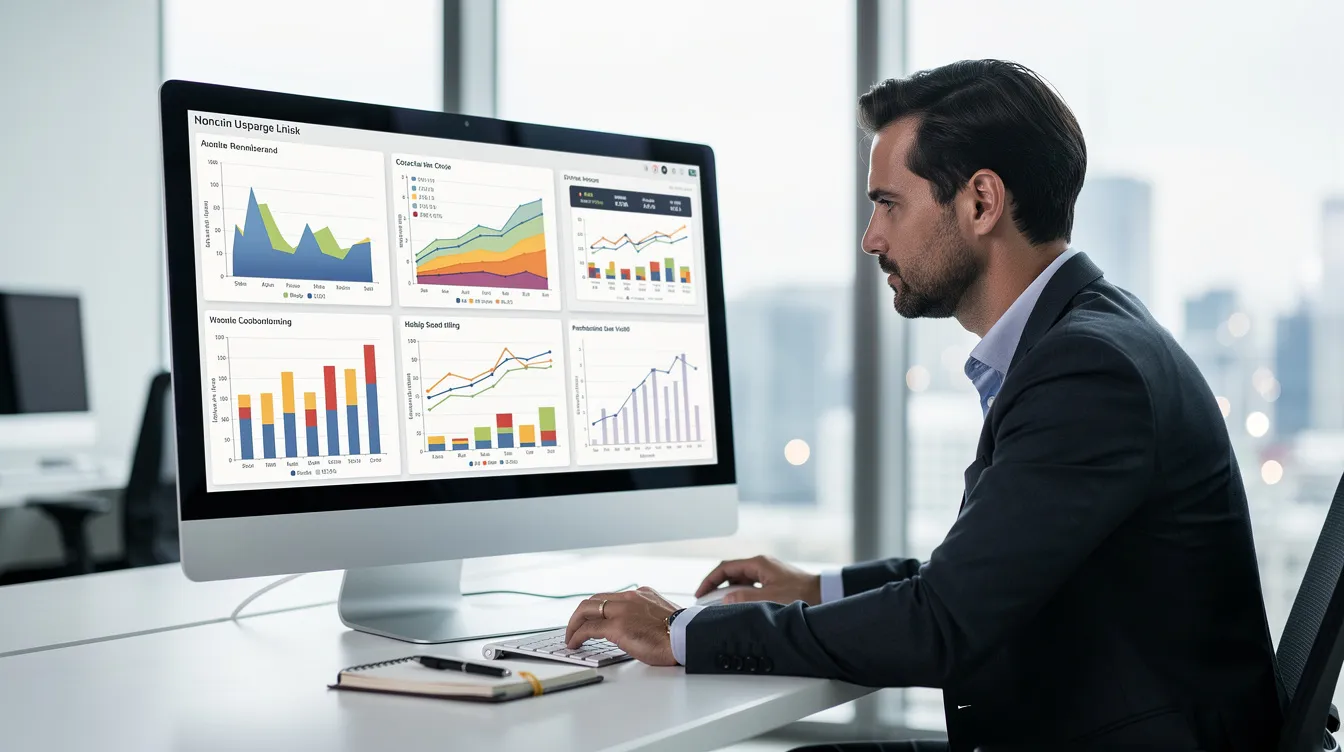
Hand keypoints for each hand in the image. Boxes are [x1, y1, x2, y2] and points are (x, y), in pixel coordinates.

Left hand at [564, 587, 680, 666]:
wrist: (687, 638)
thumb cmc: (680, 634)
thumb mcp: (661, 617)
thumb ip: (645, 617)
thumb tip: (635, 631)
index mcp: (641, 594)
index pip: (610, 597)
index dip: (596, 608)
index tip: (590, 618)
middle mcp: (630, 597)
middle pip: (594, 600)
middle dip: (580, 614)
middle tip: (574, 627)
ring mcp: (622, 610)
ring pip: (586, 609)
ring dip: (574, 623)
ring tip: (570, 637)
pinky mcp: (617, 626)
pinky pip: (588, 628)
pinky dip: (577, 635)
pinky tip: (574, 644)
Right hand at [695, 555, 821, 605]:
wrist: (824, 595)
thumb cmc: (802, 594)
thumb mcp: (769, 598)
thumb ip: (744, 598)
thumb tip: (725, 599)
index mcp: (758, 563)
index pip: (725, 568)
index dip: (709, 580)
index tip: (700, 593)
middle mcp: (761, 565)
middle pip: (731, 573)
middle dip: (717, 587)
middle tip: (706, 602)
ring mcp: (767, 573)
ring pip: (740, 581)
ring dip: (729, 592)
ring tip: (721, 606)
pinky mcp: (773, 582)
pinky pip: (750, 586)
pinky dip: (741, 595)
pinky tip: (740, 606)